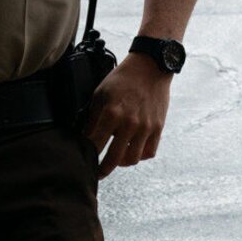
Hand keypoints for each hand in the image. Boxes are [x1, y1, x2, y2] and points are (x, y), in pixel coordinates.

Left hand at [81, 54, 171, 179]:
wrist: (150, 67)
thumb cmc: (122, 80)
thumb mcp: (100, 94)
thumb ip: (93, 118)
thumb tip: (84, 137)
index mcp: (112, 113)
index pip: (95, 144)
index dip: (87, 155)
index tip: (83, 160)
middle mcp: (130, 123)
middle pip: (113, 159)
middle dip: (102, 169)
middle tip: (97, 173)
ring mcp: (146, 127)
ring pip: (132, 159)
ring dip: (122, 162)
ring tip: (116, 158)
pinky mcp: (158, 128)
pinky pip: (149, 153)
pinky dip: (140, 155)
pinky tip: (132, 150)